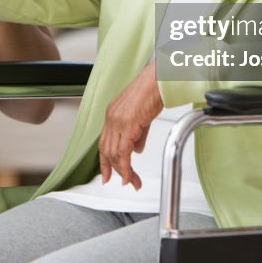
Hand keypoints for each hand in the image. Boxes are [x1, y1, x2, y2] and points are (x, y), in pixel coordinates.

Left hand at [98, 62, 162, 190]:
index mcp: (112, 114)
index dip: (105, 160)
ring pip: (114, 154)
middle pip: (106, 150)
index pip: (104, 142)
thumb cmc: (153, 91)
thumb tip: (135, 149)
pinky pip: (123, 152)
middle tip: (121, 182)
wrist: (158, 80)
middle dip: (112, 170)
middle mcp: (111, 118)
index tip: (107, 174)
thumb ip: (137, 134)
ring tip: (131, 182)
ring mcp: (117, 121)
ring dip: (123, 171)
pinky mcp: (128, 125)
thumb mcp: (142, 117)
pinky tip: (129, 176)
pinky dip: (125, 167)